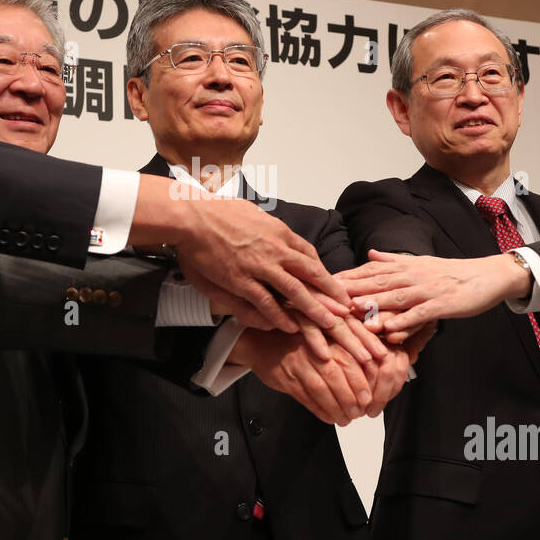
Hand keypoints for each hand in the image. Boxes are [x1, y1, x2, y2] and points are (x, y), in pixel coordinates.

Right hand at [130, 176, 350, 333]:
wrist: (192, 216)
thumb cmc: (218, 212)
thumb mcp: (253, 213)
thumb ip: (268, 228)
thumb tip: (276, 233)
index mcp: (279, 232)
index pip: (309, 254)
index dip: (323, 271)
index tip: (332, 283)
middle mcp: (275, 249)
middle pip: (311, 274)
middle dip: (331, 292)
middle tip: (347, 307)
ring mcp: (260, 266)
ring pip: (295, 291)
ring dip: (314, 309)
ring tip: (329, 323)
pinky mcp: (241, 280)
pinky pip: (266, 302)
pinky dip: (280, 316)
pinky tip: (291, 327)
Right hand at [228, 319, 373, 424]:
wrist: (260, 343)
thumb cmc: (297, 339)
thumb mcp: (321, 334)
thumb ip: (343, 347)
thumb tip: (372, 367)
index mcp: (324, 335)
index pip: (348, 360)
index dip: (360, 381)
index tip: (369, 397)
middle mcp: (311, 348)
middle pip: (335, 375)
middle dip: (350, 397)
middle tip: (360, 411)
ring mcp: (297, 363)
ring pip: (320, 388)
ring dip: (336, 407)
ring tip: (347, 419)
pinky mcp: (285, 378)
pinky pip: (305, 397)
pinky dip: (319, 410)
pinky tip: (330, 418)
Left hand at [338, 249, 530, 334]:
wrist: (488, 275)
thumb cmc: (451, 273)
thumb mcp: (419, 263)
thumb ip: (393, 261)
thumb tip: (370, 254)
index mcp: (404, 266)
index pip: (369, 270)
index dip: (346, 276)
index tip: (322, 281)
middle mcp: (412, 275)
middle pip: (376, 282)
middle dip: (350, 289)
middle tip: (325, 296)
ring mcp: (427, 290)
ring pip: (395, 297)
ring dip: (372, 304)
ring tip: (351, 311)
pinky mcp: (442, 304)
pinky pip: (420, 315)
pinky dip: (404, 322)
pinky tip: (389, 330)